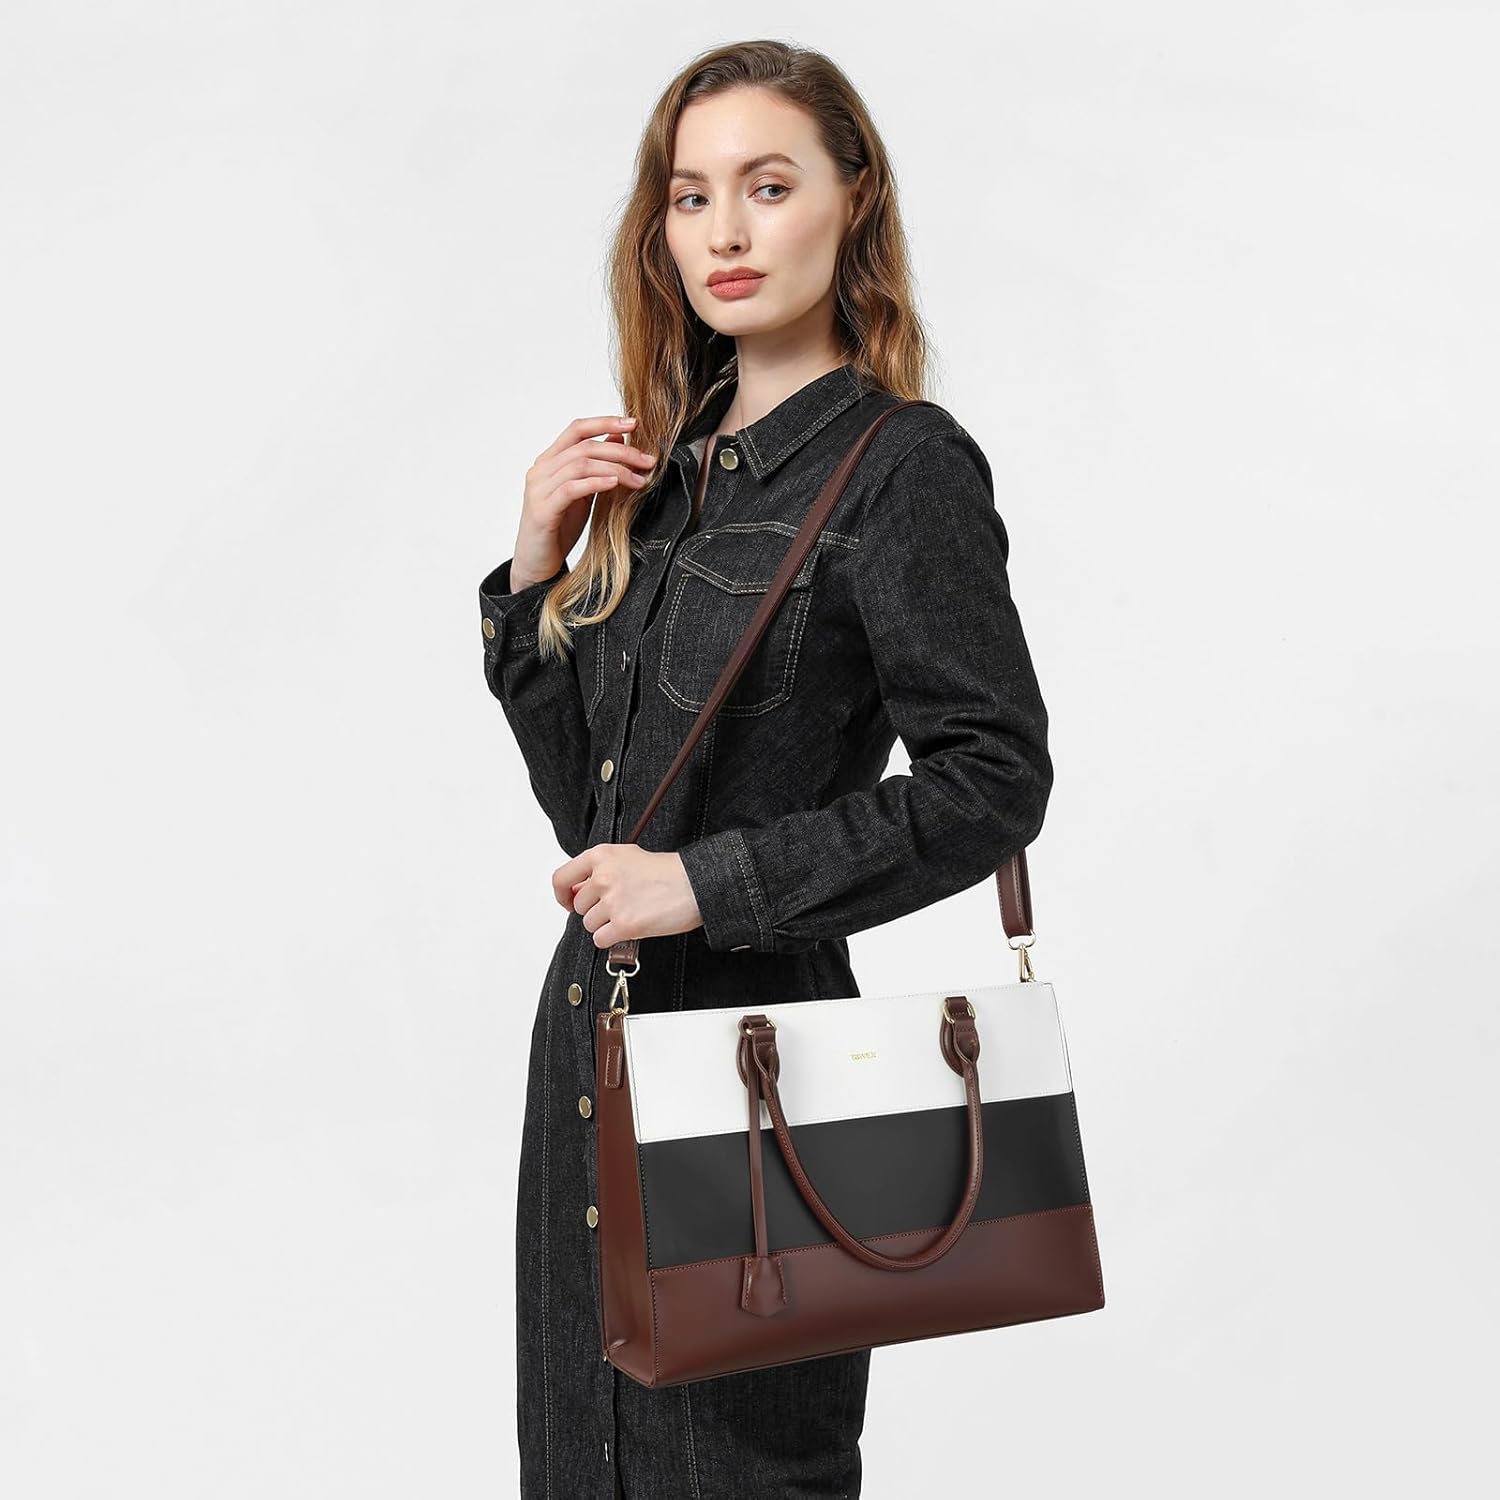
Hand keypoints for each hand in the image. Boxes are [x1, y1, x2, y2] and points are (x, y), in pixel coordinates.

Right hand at [511, 415, 659, 588]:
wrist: (537, 563)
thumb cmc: (560, 527)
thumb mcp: (583, 491)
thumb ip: (596, 466)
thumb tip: (618, 437)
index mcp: (549, 461)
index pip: (577, 429)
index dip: (605, 422)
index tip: (634, 423)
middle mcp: (541, 470)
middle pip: (584, 446)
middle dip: (621, 451)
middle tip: (648, 461)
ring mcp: (539, 489)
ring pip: (580, 464)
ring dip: (615, 469)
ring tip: (639, 479)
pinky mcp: (542, 511)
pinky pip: (571, 489)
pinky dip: (595, 483)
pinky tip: (614, 484)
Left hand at [553, 843, 702, 948]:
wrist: (695, 885)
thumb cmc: (667, 871)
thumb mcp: (628, 856)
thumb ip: (599, 869)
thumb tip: (576, 892)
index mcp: (601, 856)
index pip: (561, 879)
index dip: (562, 895)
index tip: (569, 902)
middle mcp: (603, 877)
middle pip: (579, 906)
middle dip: (595, 910)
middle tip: (619, 906)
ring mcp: (613, 901)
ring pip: (589, 924)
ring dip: (606, 925)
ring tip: (630, 913)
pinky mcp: (624, 924)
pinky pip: (600, 940)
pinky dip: (612, 939)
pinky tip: (630, 927)